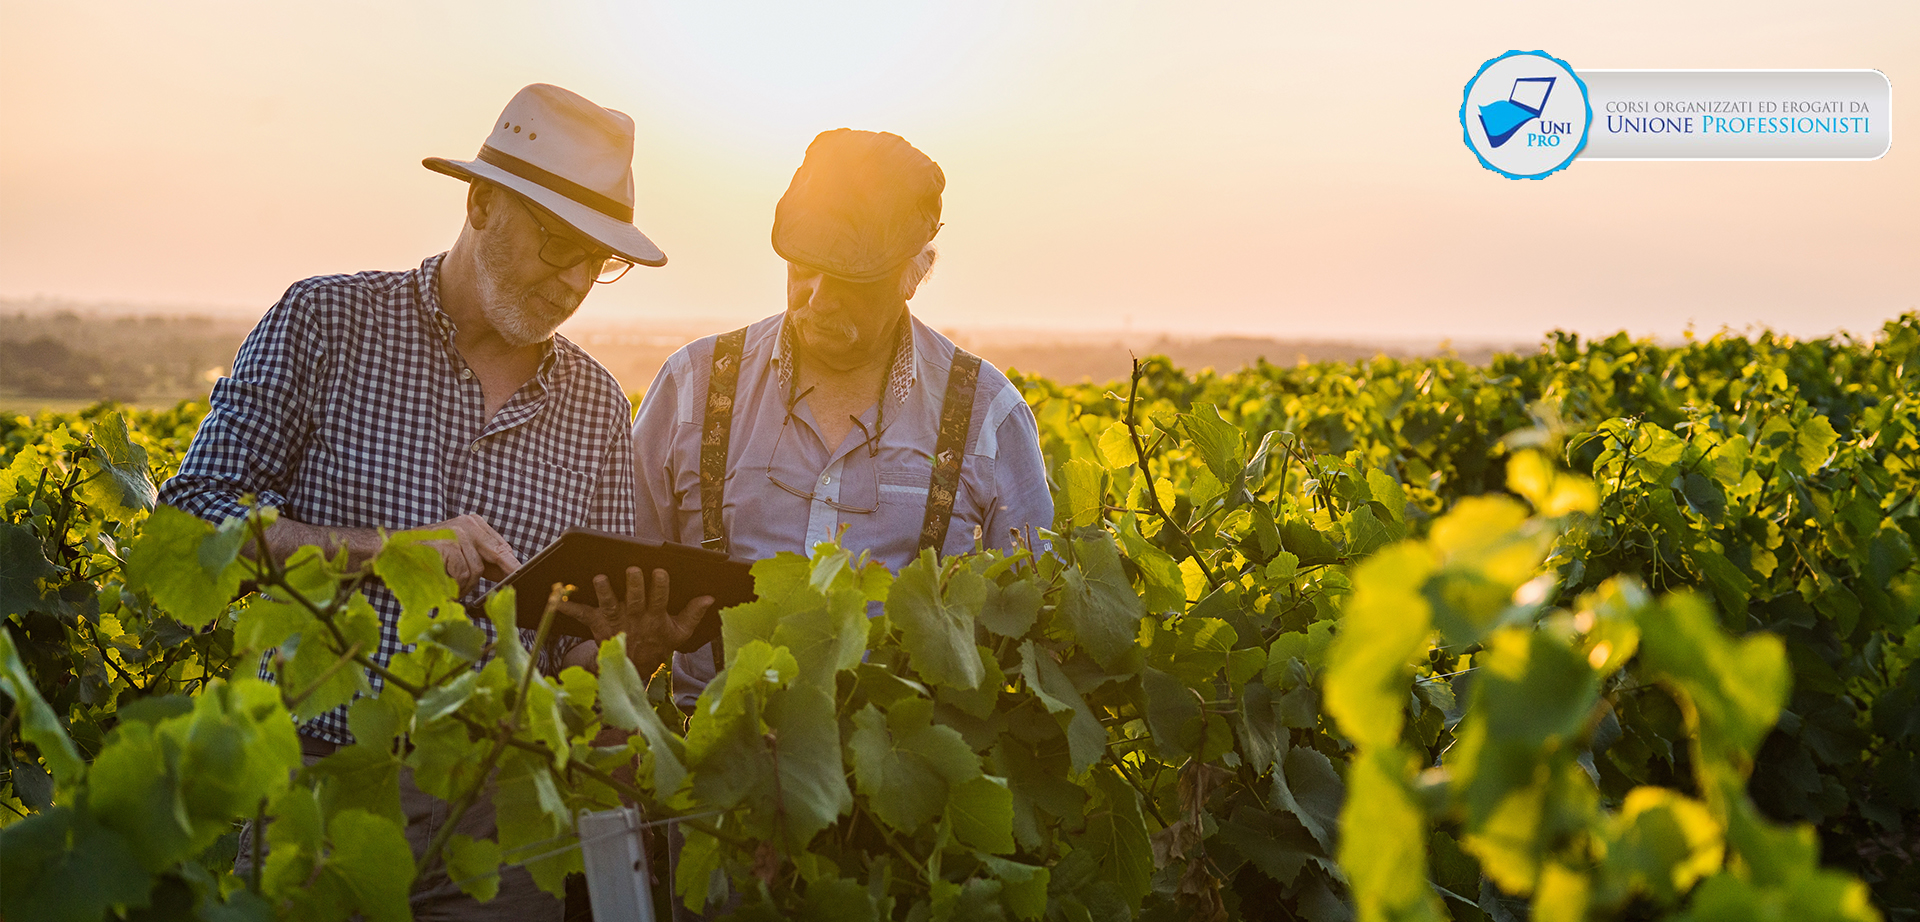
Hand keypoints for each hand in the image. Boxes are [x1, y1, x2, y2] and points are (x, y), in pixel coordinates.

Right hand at [421, 514, 520, 594]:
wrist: (391, 551)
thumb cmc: (426, 556)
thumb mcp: (459, 552)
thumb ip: (481, 559)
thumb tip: (509, 572)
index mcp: (474, 523)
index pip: (501, 546)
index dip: (512, 564)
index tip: (522, 575)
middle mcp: (468, 524)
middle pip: (497, 554)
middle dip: (505, 572)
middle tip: (512, 585)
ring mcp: (457, 533)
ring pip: (477, 570)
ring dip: (465, 585)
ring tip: (452, 586)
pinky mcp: (447, 545)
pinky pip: (463, 574)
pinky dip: (455, 585)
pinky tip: (445, 584)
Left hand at [555, 567, 712, 676]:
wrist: (632, 668)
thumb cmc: (658, 644)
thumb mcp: (679, 632)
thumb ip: (693, 613)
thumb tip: (710, 597)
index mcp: (655, 618)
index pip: (659, 600)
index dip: (659, 586)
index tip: (659, 571)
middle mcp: (634, 618)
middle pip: (634, 600)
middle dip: (633, 585)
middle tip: (632, 570)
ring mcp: (615, 620)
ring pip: (610, 604)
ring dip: (604, 592)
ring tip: (600, 578)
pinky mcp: (598, 623)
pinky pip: (582, 614)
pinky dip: (569, 606)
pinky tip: (557, 598)